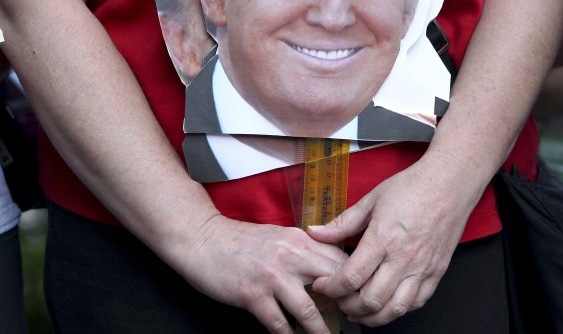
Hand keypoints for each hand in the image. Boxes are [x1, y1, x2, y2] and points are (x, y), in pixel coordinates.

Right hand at [178, 215, 346, 333]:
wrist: (202, 238)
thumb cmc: (240, 241)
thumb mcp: (278, 238)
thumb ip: (304, 251)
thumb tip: (330, 273)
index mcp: (300, 239)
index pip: (340, 261)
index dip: (355, 282)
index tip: (360, 299)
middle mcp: (290, 256)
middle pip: (334, 284)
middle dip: (347, 308)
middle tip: (353, 322)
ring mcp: (272, 276)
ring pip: (310, 312)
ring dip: (322, 333)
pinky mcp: (253, 295)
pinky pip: (279, 325)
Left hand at [306, 154, 476, 326]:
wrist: (449, 184)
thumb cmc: (411, 188)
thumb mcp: (370, 200)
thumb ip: (342, 223)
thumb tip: (315, 232)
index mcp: (383, 238)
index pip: (351, 276)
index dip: (331, 287)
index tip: (321, 285)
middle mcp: (404, 258)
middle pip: (371, 300)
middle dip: (348, 306)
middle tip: (337, 299)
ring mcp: (423, 269)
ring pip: (395, 309)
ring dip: (372, 316)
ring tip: (357, 309)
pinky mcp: (437, 273)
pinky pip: (416, 303)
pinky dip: (397, 310)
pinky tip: (385, 304)